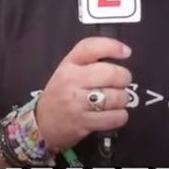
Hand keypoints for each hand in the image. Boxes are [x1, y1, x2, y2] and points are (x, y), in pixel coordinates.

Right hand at [35, 37, 132, 152]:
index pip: (90, 47)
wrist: (43, 122)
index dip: (112, 46)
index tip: (126, 52)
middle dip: (124, 79)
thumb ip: (90, 60)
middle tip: (120, 83)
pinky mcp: (84, 122)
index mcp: (68, 65)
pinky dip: (120, 116)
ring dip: (122, 100)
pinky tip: (112, 114)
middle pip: (112, 73)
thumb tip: (123, 51)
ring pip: (117, 97)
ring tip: (114, 101)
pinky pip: (115, 117)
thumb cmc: (62, 93)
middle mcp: (71, 81)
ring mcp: (76, 102)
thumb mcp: (68, 70)